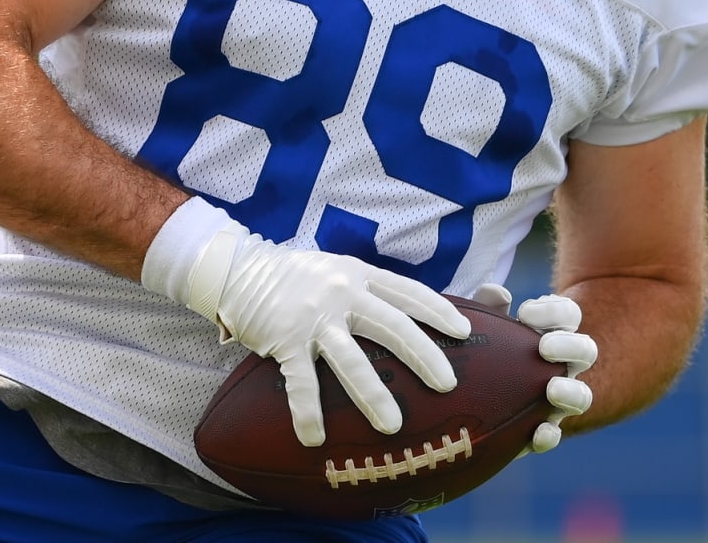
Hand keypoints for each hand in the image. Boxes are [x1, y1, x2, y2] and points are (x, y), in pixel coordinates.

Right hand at [144, 198, 470, 446]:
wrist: (243, 268)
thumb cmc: (300, 275)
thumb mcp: (340, 268)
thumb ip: (371, 287)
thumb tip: (413, 311)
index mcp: (359, 274)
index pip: (407, 292)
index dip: (437, 311)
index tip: (464, 331)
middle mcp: (342, 293)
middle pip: (391, 325)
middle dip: (422, 355)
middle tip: (447, 384)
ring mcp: (314, 317)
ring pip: (350, 358)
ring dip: (372, 394)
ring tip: (393, 426)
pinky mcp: (285, 339)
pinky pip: (301, 380)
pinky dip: (307, 410)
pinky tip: (315, 438)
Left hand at [474, 285, 596, 453]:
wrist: (473, 396)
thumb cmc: (486, 348)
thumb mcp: (484, 322)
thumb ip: (488, 304)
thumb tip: (500, 295)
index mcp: (553, 333)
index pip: (569, 314)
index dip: (554, 310)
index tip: (524, 313)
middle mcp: (562, 365)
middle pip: (587, 351)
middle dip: (570, 345)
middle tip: (544, 347)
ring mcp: (556, 400)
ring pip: (583, 396)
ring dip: (571, 391)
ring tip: (552, 388)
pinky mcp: (539, 430)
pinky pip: (553, 435)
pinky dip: (548, 435)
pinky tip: (537, 433)